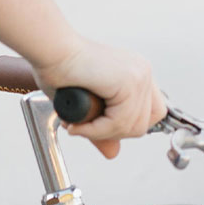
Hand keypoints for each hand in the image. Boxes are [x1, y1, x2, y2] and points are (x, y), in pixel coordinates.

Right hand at [0, 0, 164, 157]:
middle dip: (114, 133)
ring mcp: (139, 75)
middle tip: (87, 128)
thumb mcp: (88, 107)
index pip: (153, 114)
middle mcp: (142, 71)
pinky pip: (119, 123)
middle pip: (145, 124)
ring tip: (80, 125)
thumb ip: (104, 129)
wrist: (51, 51)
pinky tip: (80, 124)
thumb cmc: (61, 71)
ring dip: (101, 133)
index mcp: (137, 73)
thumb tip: (114, 154)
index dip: (129, 127)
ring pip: (132, 127)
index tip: (103, 126)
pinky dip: (97, 130)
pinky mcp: (129, 82)